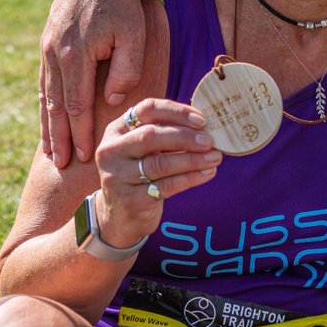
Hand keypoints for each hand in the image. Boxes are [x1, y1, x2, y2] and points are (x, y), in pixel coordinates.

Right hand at [39, 0, 146, 167]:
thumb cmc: (123, 2)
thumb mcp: (135, 34)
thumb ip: (126, 68)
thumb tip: (113, 99)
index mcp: (76, 55)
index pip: (77, 104)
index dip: (79, 132)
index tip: (81, 156)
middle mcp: (55, 54)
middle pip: (57, 105)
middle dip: (58, 136)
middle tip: (59, 164)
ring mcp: (48, 47)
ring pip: (47, 94)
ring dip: (48, 123)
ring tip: (50, 150)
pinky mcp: (48, 41)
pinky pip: (45, 79)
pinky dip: (46, 102)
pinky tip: (48, 117)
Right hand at [91, 99, 220, 245]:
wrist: (121, 217)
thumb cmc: (140, 175)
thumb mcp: (145, 150)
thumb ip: (166, 135)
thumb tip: (205, 127)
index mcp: (117, 131)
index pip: (147, 110)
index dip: (176, 112)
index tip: (202, 120)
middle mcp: (111, 151)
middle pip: (151, 136)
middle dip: (185, 137)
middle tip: (210, 141)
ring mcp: (117, 176)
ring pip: (160, 163)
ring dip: (193, 159)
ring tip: (215, 157)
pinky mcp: (129, 199)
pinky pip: (166, 186)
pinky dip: (190, 178)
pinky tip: (207, 173)